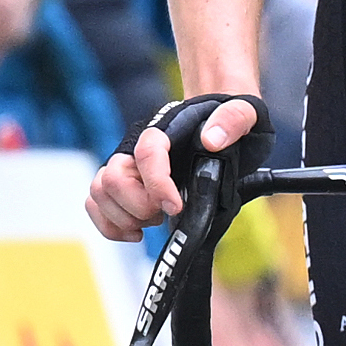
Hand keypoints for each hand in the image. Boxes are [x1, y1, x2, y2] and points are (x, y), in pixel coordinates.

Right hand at [85, 91, 258, 241]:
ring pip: (100, 192)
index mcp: (167, 128)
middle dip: (138, 207)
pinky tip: (136, 233)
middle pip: (114, 178)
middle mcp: (139, 145)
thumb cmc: (233, 118)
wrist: (222, 120)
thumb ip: (233, 119)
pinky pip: (98, 203)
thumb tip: (211, 140)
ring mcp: (129, 165)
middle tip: (165, 214)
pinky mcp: (126, 182)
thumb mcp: (247, 112)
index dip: (157, 184)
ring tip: (153, 222)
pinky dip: (110, 224)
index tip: (174, 207)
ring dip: (123, 217)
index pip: (147, 153)